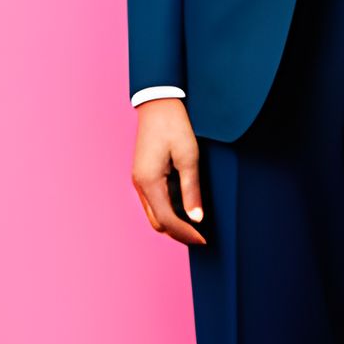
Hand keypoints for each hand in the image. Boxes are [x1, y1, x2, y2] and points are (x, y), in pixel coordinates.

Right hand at [132, 96, 206, 245]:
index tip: (204, 240)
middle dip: (178, 233)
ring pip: (154, 214)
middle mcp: (140, 185)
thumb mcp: (188, 157)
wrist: (158, 104)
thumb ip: (192, 190)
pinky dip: (167, 211)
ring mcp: (139, 180)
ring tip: (195, 225)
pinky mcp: (142, 175)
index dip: (186, 234)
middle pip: (157, 223)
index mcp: (149, 182)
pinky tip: (184, 208)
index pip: (167, 220)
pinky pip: (153, 202)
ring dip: (172, 223)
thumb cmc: (174, 126)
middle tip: (201, 236)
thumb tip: (196, 218)